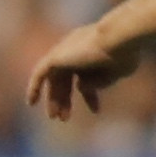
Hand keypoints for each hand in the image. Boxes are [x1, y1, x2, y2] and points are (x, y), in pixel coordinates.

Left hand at [25, 23, 142, 120]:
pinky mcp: (55, 56)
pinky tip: (31, 103)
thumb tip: (80, 88)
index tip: (96, 110)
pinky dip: (35, 87)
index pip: (86, 75)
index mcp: (93, 50)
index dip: (90, 95)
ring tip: (54, 118)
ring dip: (54, 98)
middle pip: (66, 78)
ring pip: (54, 79)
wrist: (118, 37)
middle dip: (65, 99)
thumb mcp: (115, 73)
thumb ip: (98, 81)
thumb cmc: (124, 54)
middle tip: (64, 118)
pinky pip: (40, 74)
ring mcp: (65, 51)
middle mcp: (77, 48)